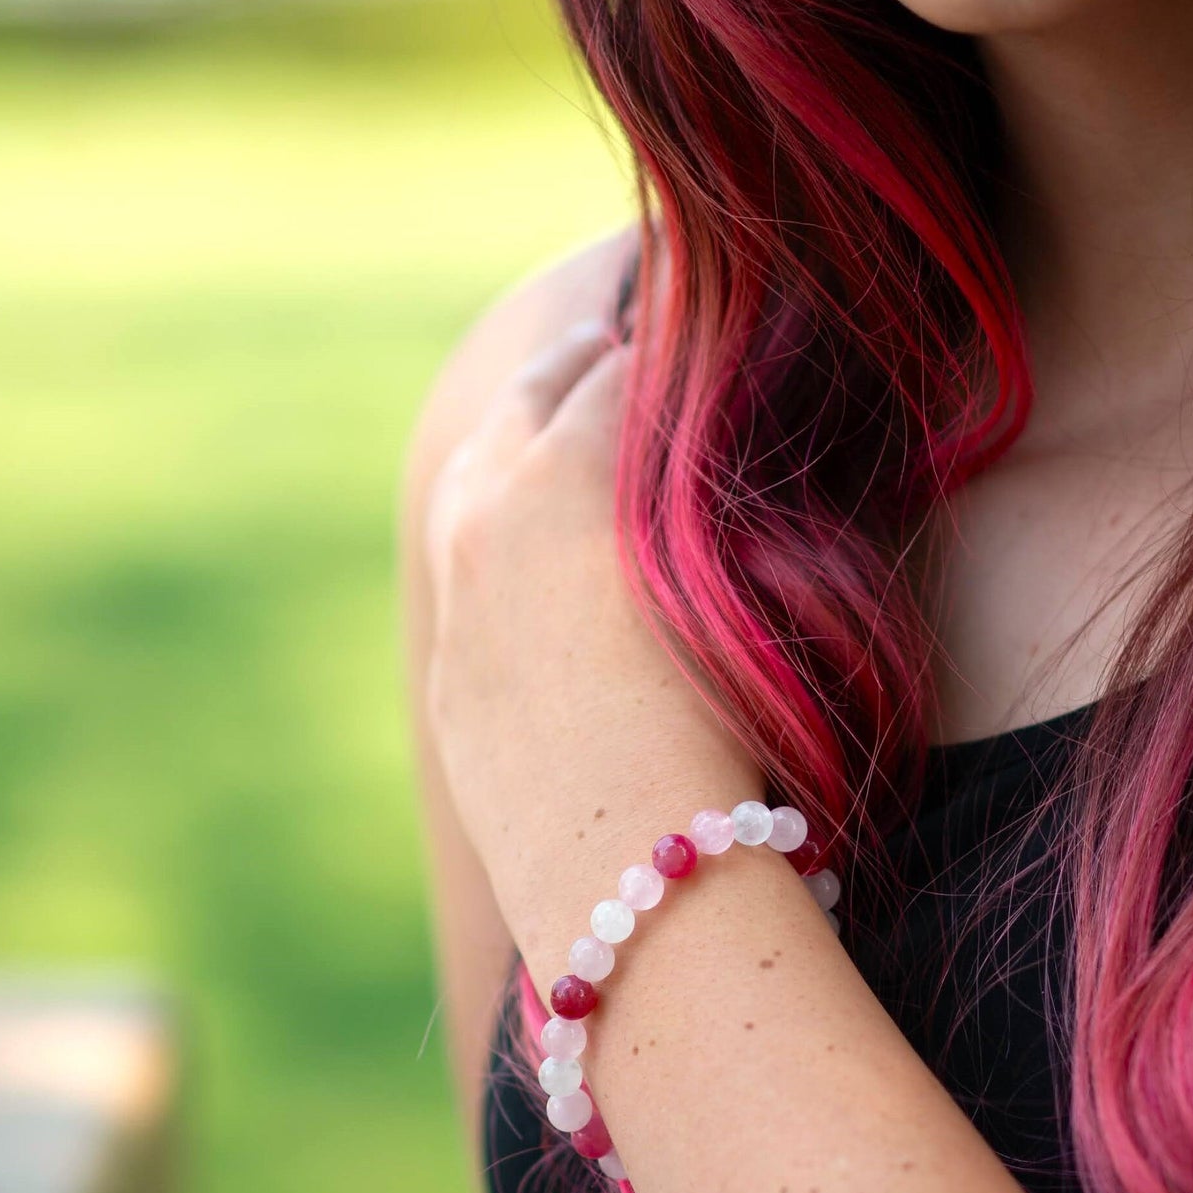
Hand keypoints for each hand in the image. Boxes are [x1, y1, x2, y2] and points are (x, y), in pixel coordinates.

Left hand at [422, 315, 760, 967]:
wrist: (631, 868)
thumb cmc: (727, 731)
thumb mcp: (743, 585)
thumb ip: (715, 490)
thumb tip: (723, 431)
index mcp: (573, 470)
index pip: (625, 368)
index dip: (664, 340)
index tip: (682, 323)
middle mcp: (496, 510)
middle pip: (534, 395)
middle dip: (579, 359)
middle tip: (611, 334)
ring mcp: (459, 591)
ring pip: (478, 469)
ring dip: (521, 430)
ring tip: (553, 409)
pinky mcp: (449, 668)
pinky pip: (462, 561)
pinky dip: (494, 518)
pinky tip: (522, 526)